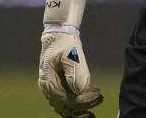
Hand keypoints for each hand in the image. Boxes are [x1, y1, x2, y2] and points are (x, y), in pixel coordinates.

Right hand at [38, 0, 102, 117]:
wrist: (58, 34)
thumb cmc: (64, 43)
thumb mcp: (71, 53)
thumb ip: (75, 71)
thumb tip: (79, 90)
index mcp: (48, 81)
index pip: (66, 99)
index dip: (82, 101)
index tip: (97, 94)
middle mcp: (48, 88)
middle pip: (64, 107)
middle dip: (81, 109)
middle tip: (97, 106)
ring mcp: (52, 88)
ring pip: (63, 108)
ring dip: (78, 112)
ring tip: (91, 114)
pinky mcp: (57, 86)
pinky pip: (64, 102)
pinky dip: (74, 108)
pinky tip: (86, 109)